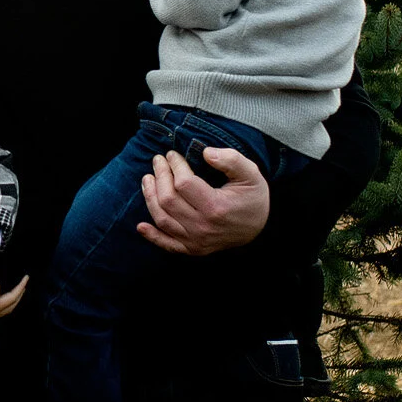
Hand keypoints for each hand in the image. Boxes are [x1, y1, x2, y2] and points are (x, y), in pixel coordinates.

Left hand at [137, 148, 269, 255]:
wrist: (260, 229)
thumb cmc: (253, 198)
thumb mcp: (251, 174)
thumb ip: (231, 160)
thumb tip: (206, 152)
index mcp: (216, 207)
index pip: (183, 183)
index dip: (174, 166)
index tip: (172, 154)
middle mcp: (203, 227)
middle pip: (168, 200)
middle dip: (159, 176)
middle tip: (158, 161)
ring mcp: (196, 241)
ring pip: (162, 219)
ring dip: (149, 197)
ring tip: (147, 178)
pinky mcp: (192, 249)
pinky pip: (167, 244)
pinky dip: (152, 236)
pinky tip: (140, 226)